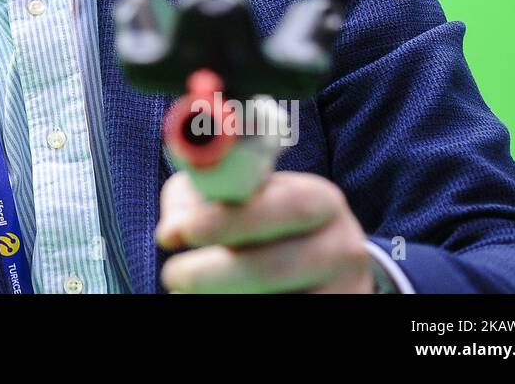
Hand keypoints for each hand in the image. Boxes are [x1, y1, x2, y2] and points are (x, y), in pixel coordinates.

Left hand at [156, 170, 372, 292]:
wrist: (311, 258)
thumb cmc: (257, 217)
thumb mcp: (232, 194)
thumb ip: (199, 199)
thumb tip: (172, 232)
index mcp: (322, 200)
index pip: (286, 206)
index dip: (230, 220)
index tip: (181, 232)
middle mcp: (341, 247)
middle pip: (275, 266)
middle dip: (211, 273)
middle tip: (172, 273)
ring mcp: (343, 291)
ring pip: (277, 303)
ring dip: (220, 298)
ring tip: (187, 291)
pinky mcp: (336, 313)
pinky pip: (284, 321)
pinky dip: (240, 312)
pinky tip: (215, 302)